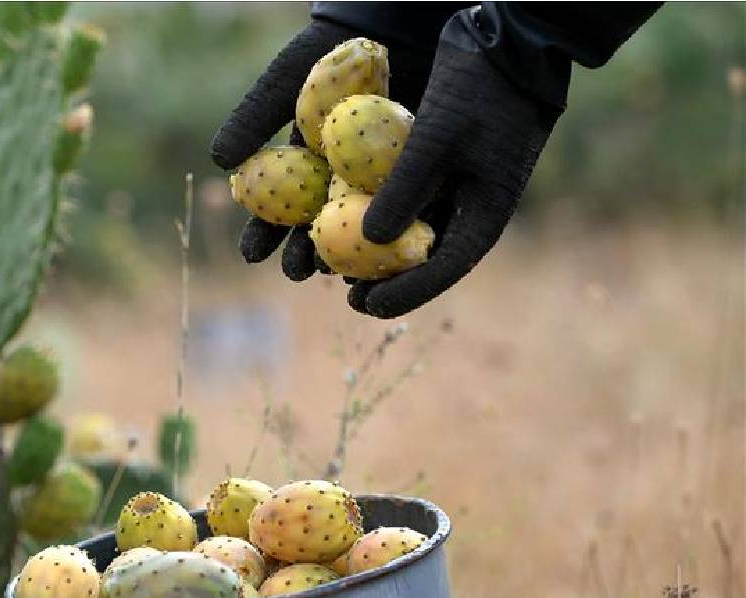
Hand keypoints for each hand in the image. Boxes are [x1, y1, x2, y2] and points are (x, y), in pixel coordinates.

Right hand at [211, 19, 433, 281]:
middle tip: (298, 273)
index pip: (278, 209)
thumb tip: (219, 160)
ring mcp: (381, 179)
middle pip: (318, 227)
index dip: (264, 235)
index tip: (252, 256)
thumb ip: (255, 117)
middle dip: (306, 255)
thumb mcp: (288, 80)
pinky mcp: (421, 174)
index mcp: (304, 165)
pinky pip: (409, 210)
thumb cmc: (332, 51)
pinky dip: (400, 233)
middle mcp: (340, 178)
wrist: (391, 23)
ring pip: (363, 227)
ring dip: (351, 256)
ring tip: (340, 274)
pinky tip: (390, 254)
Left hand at [350, 14, 562, 317]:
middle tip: (349, 298)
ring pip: (412, 231)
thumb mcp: (437, 137)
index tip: (367, 308)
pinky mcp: (435, 163)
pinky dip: (376, 213)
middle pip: (425, 258)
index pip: (444, 269)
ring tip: (341, 270)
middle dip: (387, 281)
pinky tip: (343, 220)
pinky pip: (403, 199)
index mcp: (486, 212)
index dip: (405, 292)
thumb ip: (405, 188)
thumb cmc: (480, 88)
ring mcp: (455, 186)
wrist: (507, 39)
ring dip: (378, 252)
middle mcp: (470, 207)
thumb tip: (368, 241)